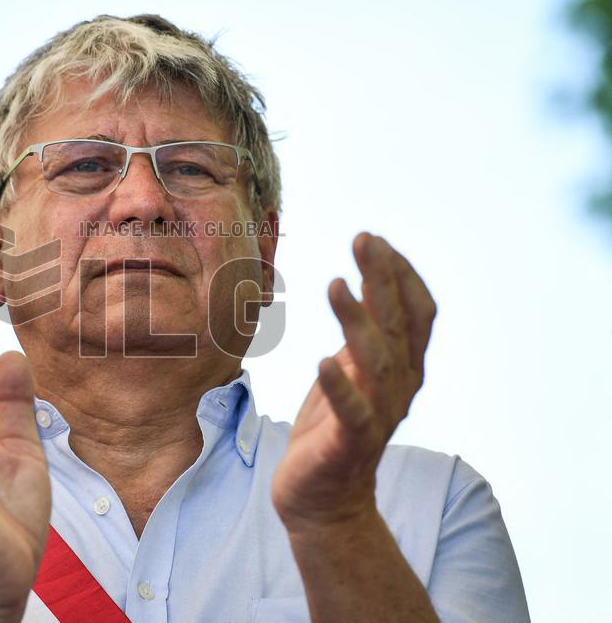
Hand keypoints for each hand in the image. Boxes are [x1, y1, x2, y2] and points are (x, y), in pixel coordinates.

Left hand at [272, 233, 435, 530]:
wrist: (322, 499)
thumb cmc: (333, 429)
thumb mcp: (350, 372)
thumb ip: (364, 335)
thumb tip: (363, 283)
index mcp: (401, 368)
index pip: (415, 313)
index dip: (400, 275)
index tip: (375, 240)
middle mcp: (398, 388)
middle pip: (397, 326)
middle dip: (383, 280)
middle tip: (364, 239)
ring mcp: (376, 416)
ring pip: (376, 362)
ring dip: (358, 321)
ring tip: (336, 284)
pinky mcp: (347, 443)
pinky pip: (350, 413)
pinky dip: (339, 387)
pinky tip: (323, 361)